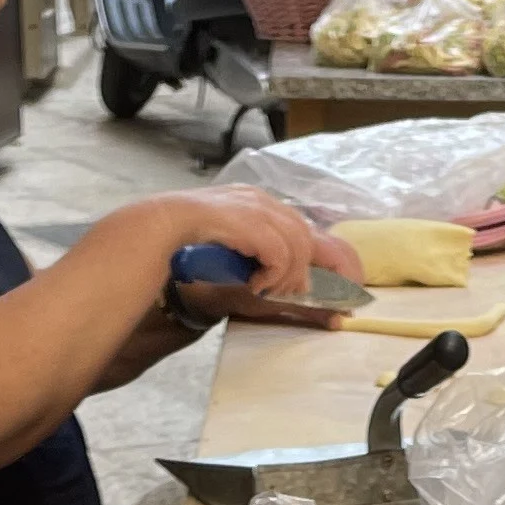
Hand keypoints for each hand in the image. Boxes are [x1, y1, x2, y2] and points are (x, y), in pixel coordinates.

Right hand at [177, 190, 359, 294]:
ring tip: (268, 292)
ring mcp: (258, 207)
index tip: (346, 290)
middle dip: (319, 274)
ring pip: (300, 246)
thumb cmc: (191, 248)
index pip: (311, 231)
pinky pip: (281, 252)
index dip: (335, 261)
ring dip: (289, 277)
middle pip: (314, 238)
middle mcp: (265, 202)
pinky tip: (256, 285)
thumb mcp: (237, 265)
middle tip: (310, 300)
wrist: (158, 229)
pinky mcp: (250, 220)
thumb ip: (267, 277)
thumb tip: (305, 302)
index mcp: (263, 207)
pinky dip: (274, 274)